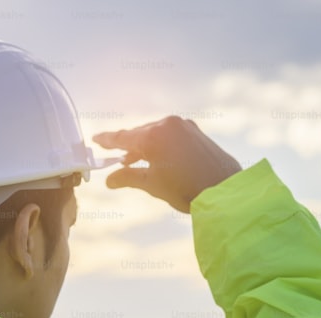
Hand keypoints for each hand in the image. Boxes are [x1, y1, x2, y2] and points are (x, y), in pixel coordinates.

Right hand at [93, 116, 241, 212]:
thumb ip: (128, 178)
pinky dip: (159, 144)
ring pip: (154, 133)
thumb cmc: (187, 189)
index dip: (107, 140)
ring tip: (134, 161)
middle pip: (138, 134)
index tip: (96, 139)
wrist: (224, 189)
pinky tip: (156, 156)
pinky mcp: (195, 131)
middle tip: (115, 157)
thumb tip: (110, 180)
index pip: (122, 137)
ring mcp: (183, 126)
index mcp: (153, 136)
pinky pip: (169, 134)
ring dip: (143, 146)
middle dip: (127, 146)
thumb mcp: (152, 185)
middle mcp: (167, 125)